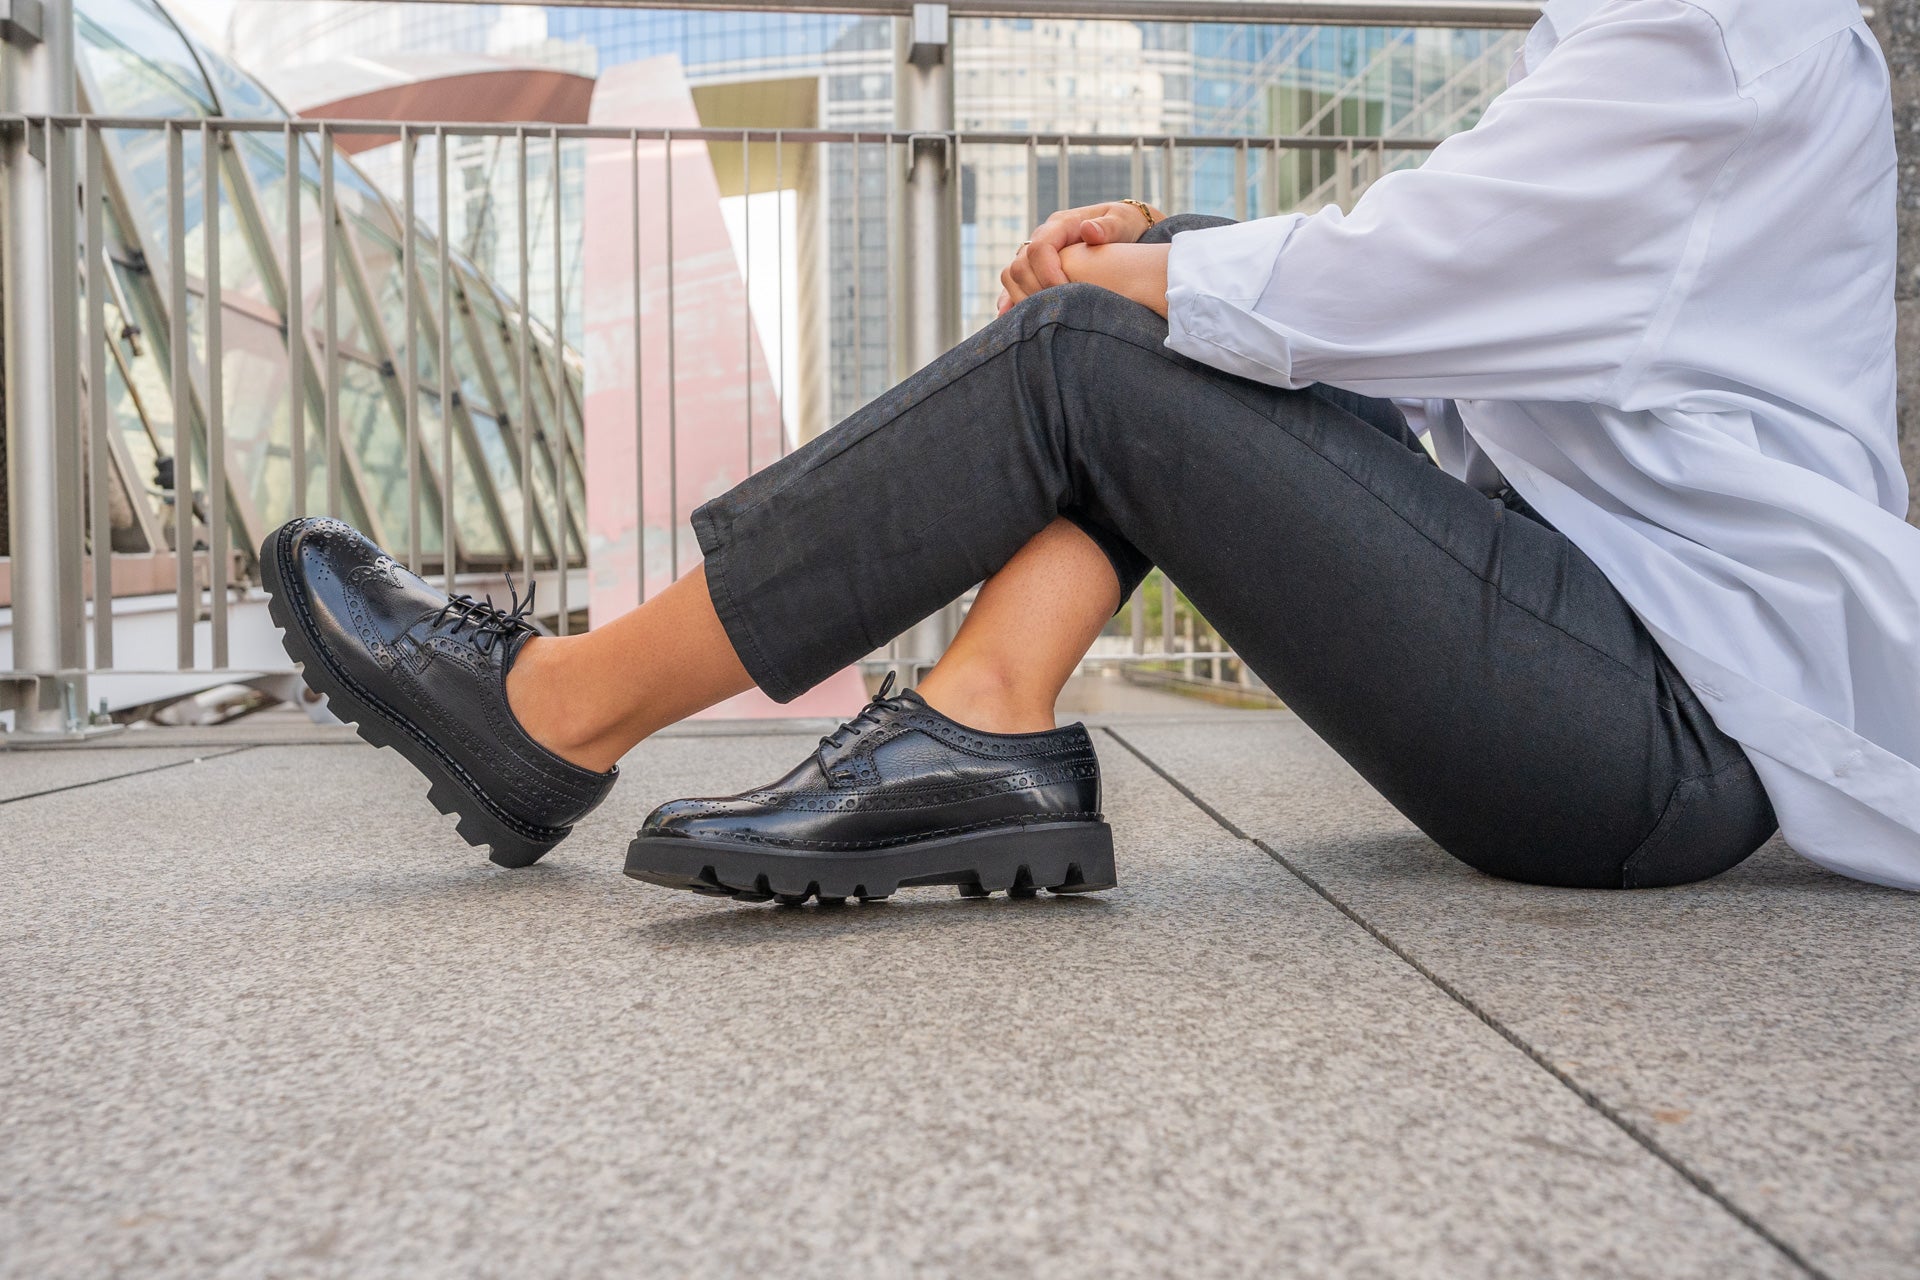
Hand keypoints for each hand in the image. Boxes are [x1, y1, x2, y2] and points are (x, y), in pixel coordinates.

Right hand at [998, 200, 1162, 313]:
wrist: (1125, 231)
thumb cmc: (1127, 226)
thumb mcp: (1124, 222)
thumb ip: (1109, 227)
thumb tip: (1088, 230)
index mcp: (1061, 225)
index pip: (1039, 248)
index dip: (1047, 273)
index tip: (1066, 292)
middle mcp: (1042, 238)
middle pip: (1020, 265)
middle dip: (1035, 291)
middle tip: (1057, 311)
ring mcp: (1035, 255)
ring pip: (1011, 276)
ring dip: (1021, 298)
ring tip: (1041, 319)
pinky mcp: (1035, 271)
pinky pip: (1013, 286)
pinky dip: (1010, 302)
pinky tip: (1010, 320)